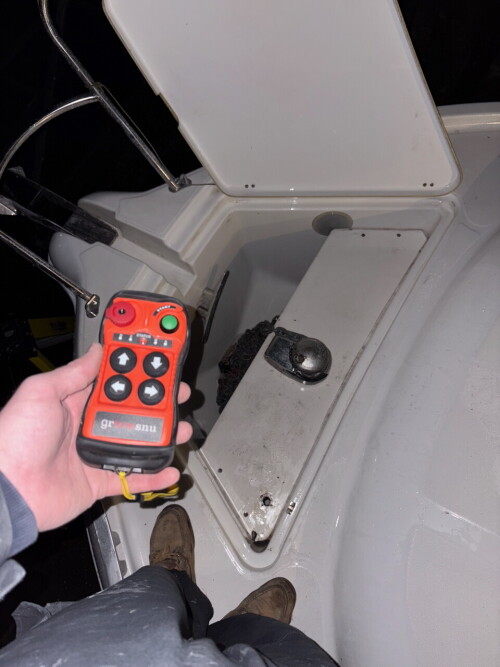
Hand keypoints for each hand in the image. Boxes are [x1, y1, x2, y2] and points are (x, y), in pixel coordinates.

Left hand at [0, 343, 192, 530]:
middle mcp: (89, 425)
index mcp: (76, 402)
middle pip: (134, 410)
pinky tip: (170, 468)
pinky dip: (153, 475)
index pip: (115, 381)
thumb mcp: (40, 393)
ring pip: (139, 441)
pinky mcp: (99, 480)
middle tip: (179, 394)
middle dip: (159, 402)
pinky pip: (132, 478)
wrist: (7, 490)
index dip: (137, 371)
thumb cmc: (14, 440)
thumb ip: (73, 373)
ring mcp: (96, 453)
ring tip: (181, 429)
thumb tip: (97, 351)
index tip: (157, 361)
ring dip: (163, 436)